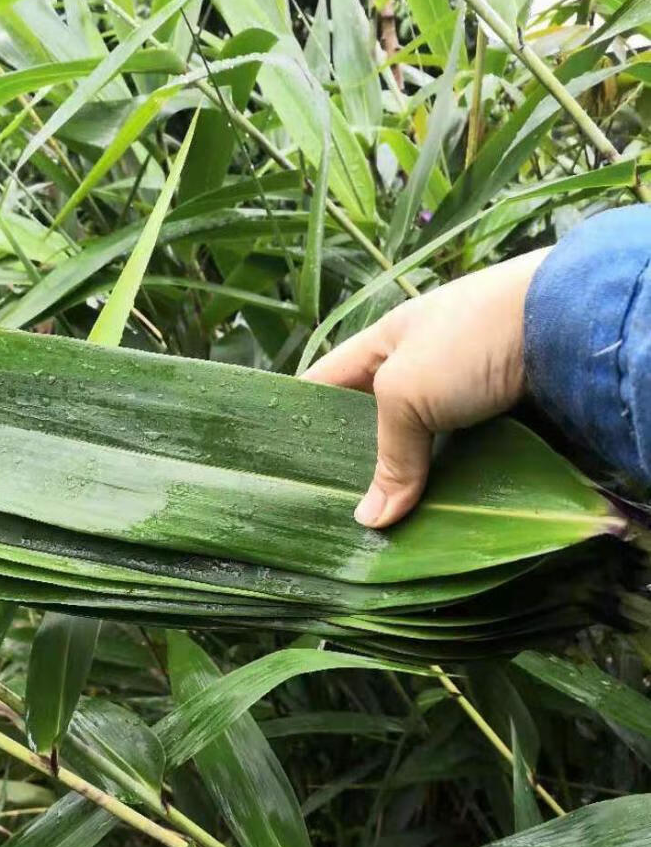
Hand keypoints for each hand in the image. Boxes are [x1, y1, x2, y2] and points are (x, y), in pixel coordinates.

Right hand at [301, 249, 548, 528]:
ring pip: (415, 445)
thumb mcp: (407, 393)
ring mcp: (458, 390)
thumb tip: (371, 522)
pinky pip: (457, 456)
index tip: (278, 461)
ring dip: (401, 480)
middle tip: (328, 510)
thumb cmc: (468, 342)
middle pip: (368, 421)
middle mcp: (416, 365)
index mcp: (382, 342)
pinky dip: (443, 481)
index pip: (324, 382)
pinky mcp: (496, 413)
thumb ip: (388, 457)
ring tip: (376, 523)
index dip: (298, 415)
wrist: (569, 322)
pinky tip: (428, 510)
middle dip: (351, 462)